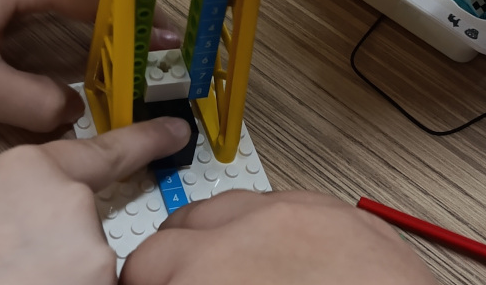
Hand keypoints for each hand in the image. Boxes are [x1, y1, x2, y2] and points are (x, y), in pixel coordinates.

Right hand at [0, 117, 191, 284]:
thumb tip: (56, 222)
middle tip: (13, 269)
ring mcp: (91, 250)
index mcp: (30, 167)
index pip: (105, 149)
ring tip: (11, 281)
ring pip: (93, 268)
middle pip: (92, 226)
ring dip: (65, 278)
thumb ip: (30, 202)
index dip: (147, 140)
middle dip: (65, 252)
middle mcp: (71, 200)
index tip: (176, 131)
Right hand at [120, 190, 437, 284]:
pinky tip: (288, 265)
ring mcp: (296, 215)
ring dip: (219, 240)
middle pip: (175, 231)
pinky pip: (285, 207)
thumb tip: (178, 280)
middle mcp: (245, 232)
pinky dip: (273, 232)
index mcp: (206, 273)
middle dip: (172, 262)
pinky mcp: (342, 215)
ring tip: (236, 274)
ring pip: (228, 208)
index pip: (142, 267)